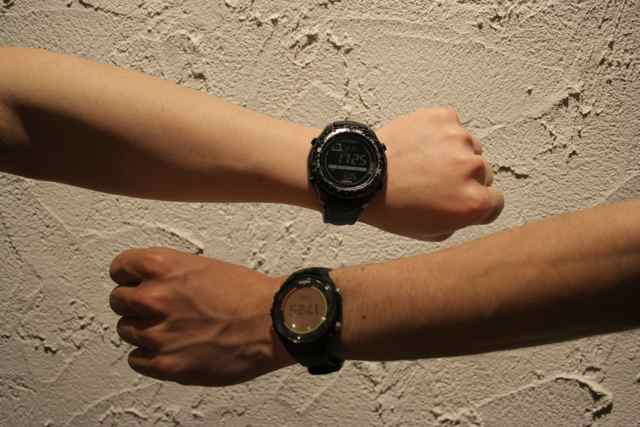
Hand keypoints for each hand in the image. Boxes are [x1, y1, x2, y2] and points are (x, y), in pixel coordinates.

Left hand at [108, 247, 292, 385]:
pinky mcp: (166, 364)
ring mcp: (157, 334)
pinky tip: (172, 349)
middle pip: (117, 301)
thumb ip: (169, 275)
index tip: (134, 282)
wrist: (272, 322)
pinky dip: (150, 356)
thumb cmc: (247, 294)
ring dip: (144, 330)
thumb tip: (148, 286)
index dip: (128, 276)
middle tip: (157, 309)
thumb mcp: (203, 267)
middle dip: (134, 304)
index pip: (119, 268)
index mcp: (163, 267)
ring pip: (126, 330)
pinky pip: (136, 360)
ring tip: (172, 330)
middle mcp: (154, 298)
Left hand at [361, 107, 503, 239]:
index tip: (461, 199)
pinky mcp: (443, 118)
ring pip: (469, 147)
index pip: (495, 202)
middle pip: (483, 173)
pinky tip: (419, 143)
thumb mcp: (429, 232)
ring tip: (422, 161)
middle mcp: (472, 169)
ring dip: (453, 153)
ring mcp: (458, 139)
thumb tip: (466, 207)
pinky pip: (451, 125)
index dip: (478, 203)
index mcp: (473, 202)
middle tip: (434, 180)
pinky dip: (439, 132)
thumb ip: (459, 220)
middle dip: (464, 178)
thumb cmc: (389, 206)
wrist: (361, 176)